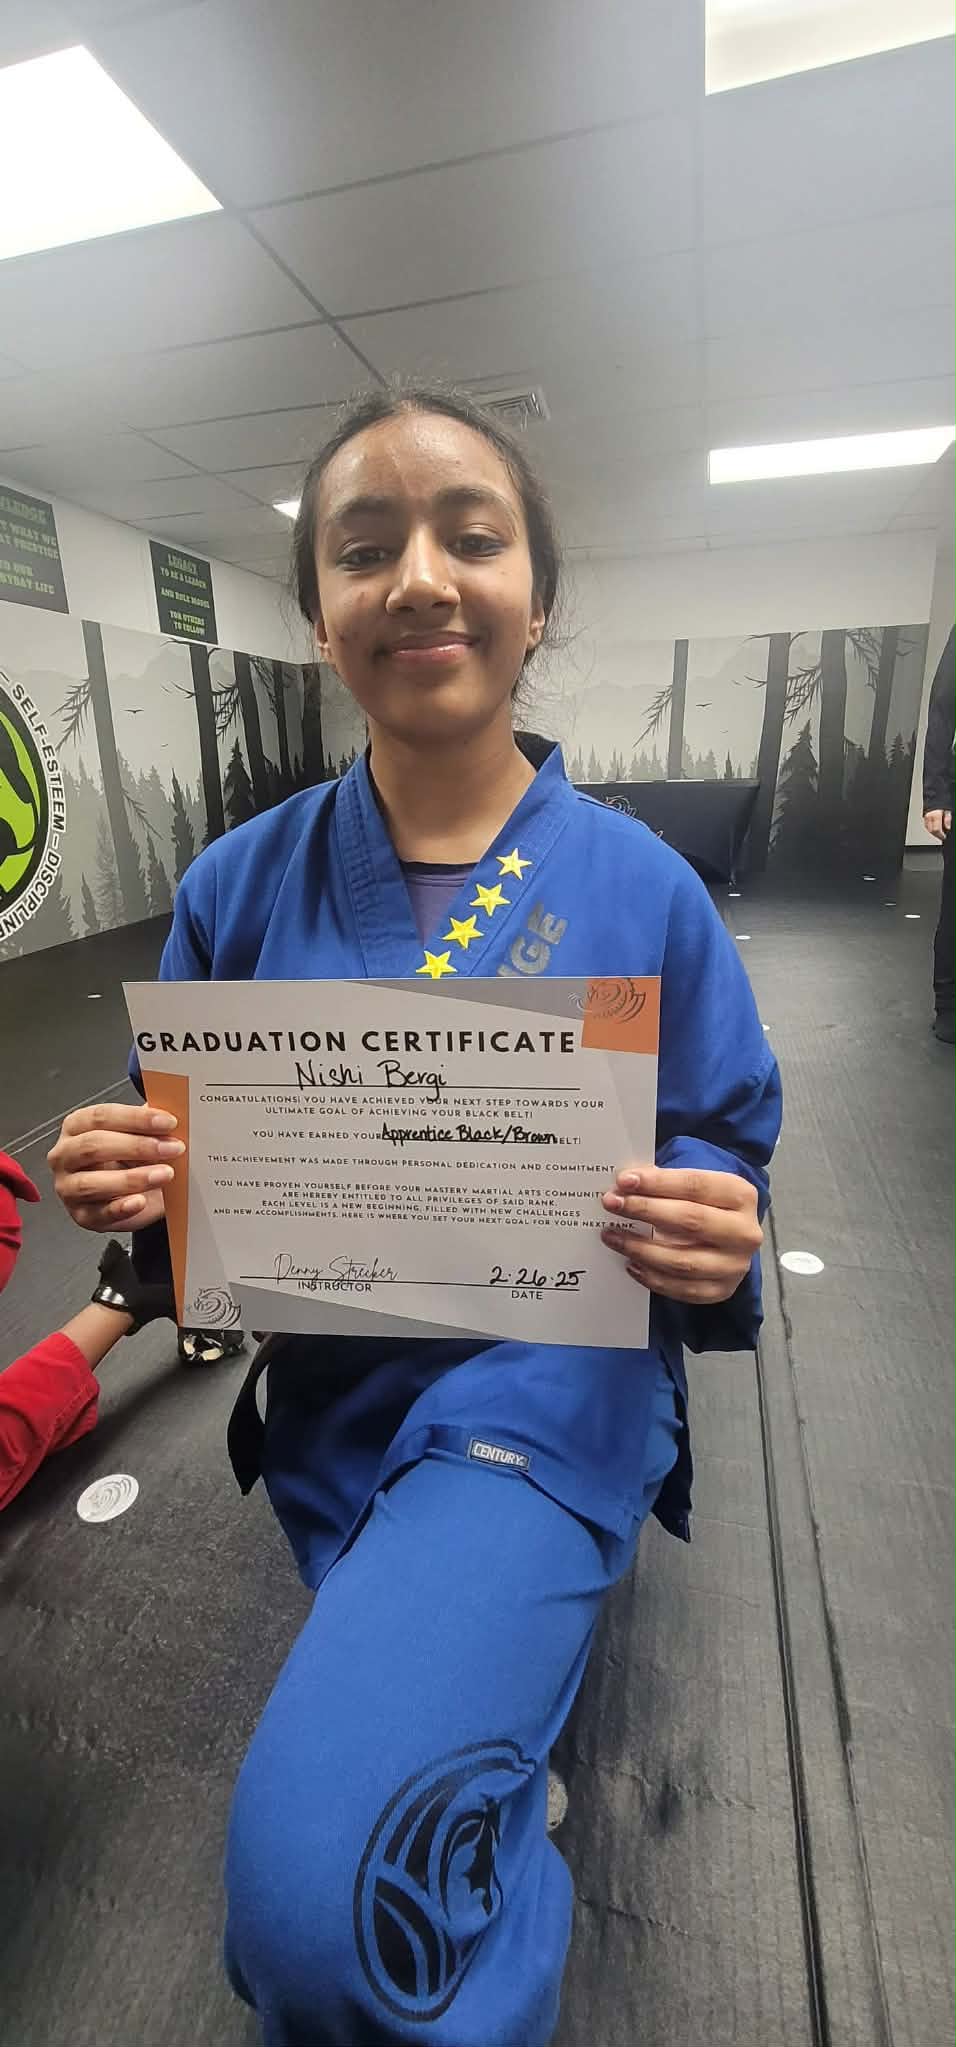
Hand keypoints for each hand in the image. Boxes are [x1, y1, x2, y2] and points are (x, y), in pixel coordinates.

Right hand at [47, 1103, 184, 1233]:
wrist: (134, 1195)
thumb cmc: (131, 1160)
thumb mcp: (140, 1136)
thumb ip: (150, 1122)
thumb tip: (173, 1106)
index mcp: (77, 1127)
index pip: (100, 1117)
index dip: (135, 1118)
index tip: (167, 1122)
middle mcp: (65, 1155)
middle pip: (93, 1146)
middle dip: (136, 1146)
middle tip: (171, 1148)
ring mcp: (69, 1187)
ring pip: (91, 1182)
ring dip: (132, 1178)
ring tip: (164, 1174)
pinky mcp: (82, 1215)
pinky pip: (99, 1213)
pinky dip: (120, 1208)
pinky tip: (139, 1201)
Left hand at [601, 1165, 762, 1304]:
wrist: (732, 1239)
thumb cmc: (706, 1206)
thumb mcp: (695, 1187)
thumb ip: (666, 1183)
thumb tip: (625, 1184)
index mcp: (741, 1196)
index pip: (695, 1186)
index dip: (657, 1183)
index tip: (624, 1181)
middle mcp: (744, 1232)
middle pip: (690, 1220)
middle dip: (646, 1210)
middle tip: (612, 1204)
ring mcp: (735, 1265)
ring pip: (682, 1261)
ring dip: (641, 1248)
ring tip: (613, 1236)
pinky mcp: (722, 1290)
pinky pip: (681, 1289)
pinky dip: (652, 1277)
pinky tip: (631, 1263)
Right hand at [923, 808, 951, 841]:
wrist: (936, 799)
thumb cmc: (943, 805)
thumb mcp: (948, 812)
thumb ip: (948, 820)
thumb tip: (947, 828)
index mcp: (935, 815)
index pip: (936, 830)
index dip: (940, 835)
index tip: (944, 837)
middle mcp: (929, 816)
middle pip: (931, 831)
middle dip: (937, 835)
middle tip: (942, 836)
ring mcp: (925, 817)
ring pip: (928, 829)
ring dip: (934, 832)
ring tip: (939, 831)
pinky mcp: (924, 817)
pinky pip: (926, 825)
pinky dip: (931, 828)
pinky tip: (935, 828)